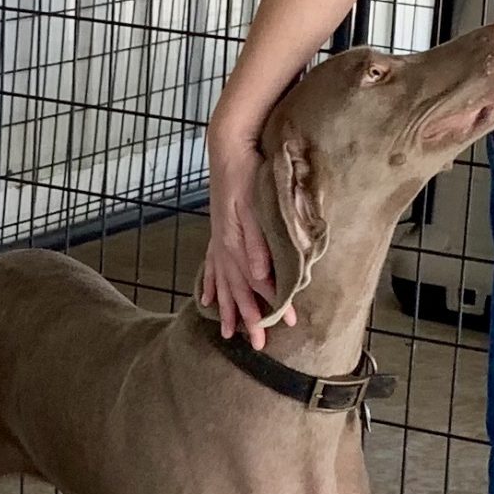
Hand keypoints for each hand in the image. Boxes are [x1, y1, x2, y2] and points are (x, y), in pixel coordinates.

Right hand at [198, 121, 285, 346]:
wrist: (229, 148)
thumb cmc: (248, 174)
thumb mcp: (256, 207)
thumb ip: (259, 244)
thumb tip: (263, 276)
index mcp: (236, 243)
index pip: (256, 283)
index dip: (271, 305)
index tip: (286, 323)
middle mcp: (224, 246)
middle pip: (236, 292)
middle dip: (248, 320)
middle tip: (258, 346)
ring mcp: (219, 240)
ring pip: (222, 283)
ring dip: (227, 310)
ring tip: (227, 333)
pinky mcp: (218, 232)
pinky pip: (211, 266)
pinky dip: (210, 285)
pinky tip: (207, 299)